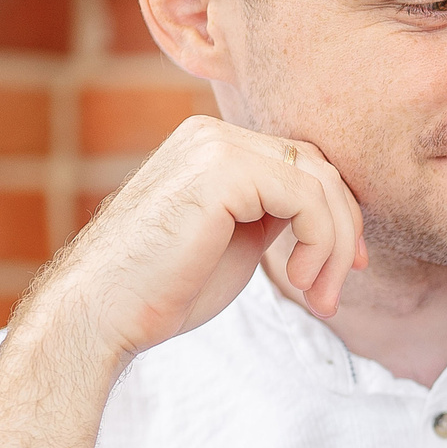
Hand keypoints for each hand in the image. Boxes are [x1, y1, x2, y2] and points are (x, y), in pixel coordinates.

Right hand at [28, 114, 366, 363]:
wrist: (101, 313)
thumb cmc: (162, 290)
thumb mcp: (234, 241)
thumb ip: (271, 214)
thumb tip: (326, 213)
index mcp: (212, 146)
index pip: (301, 164)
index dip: (336, 215)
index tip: (345, 269)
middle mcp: (213, 134)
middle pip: (317, 168)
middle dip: (343, 233)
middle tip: (333, 294)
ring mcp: (215, 145)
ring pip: (319, 183)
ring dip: (334, 248)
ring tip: (318, 298)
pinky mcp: (221, 170)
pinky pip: (306, 198)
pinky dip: (319, 244)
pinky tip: (296, 282)